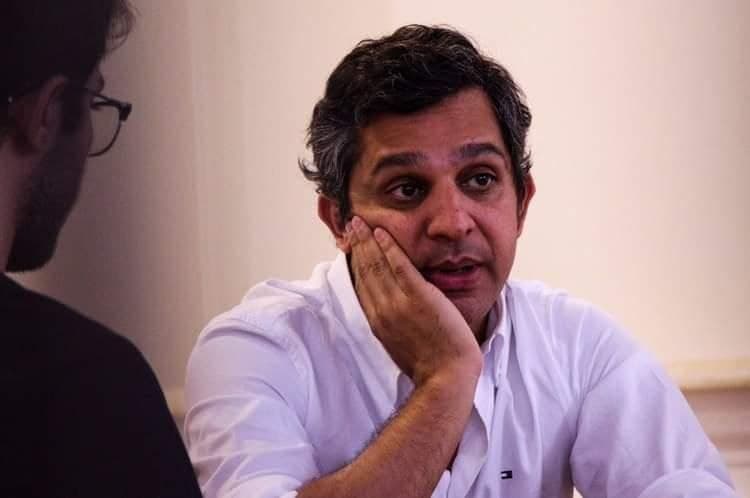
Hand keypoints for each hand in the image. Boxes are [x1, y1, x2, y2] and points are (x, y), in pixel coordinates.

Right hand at [345, 216, 481, 385]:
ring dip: (366, 240)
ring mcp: (399, 303)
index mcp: (376, 322)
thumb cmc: (428, 364)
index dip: (353, 262)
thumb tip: (388, 311)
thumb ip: (391, 323)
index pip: (360, 285)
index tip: (349, 246)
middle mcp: (382, 310)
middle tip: (350, 225)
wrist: (445, 376)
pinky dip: (389, 247)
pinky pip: (400, 265)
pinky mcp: (419, 297)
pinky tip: (382, 232)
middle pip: (363, 271)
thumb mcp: (400, 342)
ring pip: (376, 265)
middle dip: (355, 245)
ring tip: (360, 222)